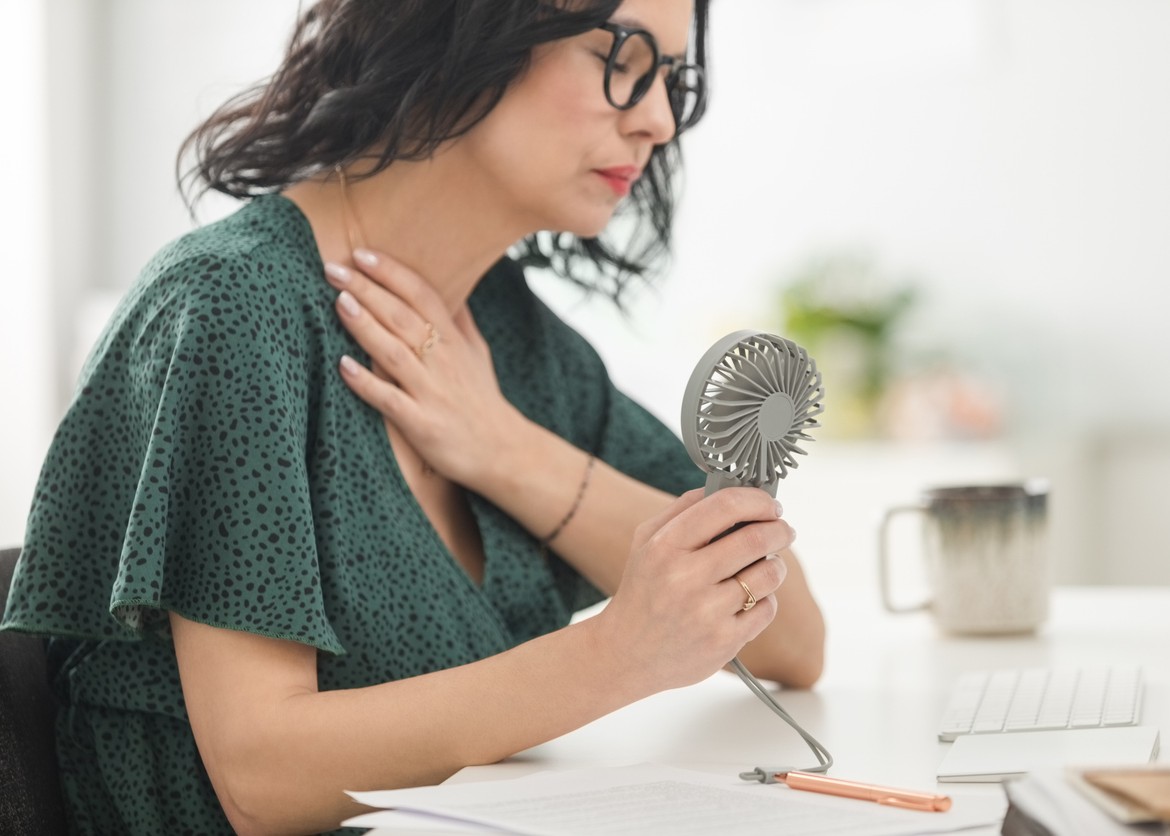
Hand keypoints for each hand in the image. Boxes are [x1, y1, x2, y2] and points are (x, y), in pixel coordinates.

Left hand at [324, 249, 525, 485]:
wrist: (503, 452)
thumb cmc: (483, 401)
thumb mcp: (478, 353)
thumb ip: (459, 320)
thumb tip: (450, 287)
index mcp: (453, 340)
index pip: (421, 295)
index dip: (392, 272)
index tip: (362, 253)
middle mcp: (442, 360)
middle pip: (402, 316)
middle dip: (367, 289)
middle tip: (333, 267)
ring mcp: (432, 392)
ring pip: (393, 352)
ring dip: (365, 326)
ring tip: (339, 302)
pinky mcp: (422, 424)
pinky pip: (390, 400)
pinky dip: (366, 383)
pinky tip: (343, 366)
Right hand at [595, 488, 795, 693]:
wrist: (627, 654)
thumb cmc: (644, 591)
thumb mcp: (646, 542)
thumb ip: (683, 509)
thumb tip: (726, 487)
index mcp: (665, 546)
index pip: (724, 506)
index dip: (757, 500)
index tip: (770, 505)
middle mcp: (685, 577)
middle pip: (755, 539)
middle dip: (779, 530)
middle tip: (784, 530)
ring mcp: (706, 612)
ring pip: (768, 575)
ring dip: (776, 565)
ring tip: (768, 565)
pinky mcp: (723, 641)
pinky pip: (767, 609)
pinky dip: (765, 600)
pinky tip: (749, 599)